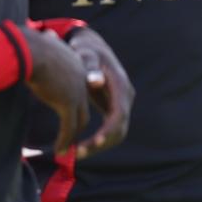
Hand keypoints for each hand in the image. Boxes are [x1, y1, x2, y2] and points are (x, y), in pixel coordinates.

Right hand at [24, 29, 89, 154]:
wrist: (27, 49)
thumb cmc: (24, 45)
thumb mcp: (38, 45)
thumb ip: (41, 46)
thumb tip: (38, 35)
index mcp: (74, 65)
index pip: (78, 90)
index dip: (73, 105)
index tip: (67, 116)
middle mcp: (79, 79)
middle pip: (82, 109)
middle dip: (76, 125)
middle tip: (69, 138)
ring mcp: (76, 91)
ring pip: (78, 122)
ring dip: (71, 137)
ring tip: (64, 149)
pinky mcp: (68, 103)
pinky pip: (68, 128)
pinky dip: (64, 140)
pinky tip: (58, 150)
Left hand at [64, 28, 132, 157]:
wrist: (91, 48)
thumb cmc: (85, 50)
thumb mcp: (86, 55)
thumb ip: (90, 67)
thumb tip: (96, 81)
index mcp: (120, 84)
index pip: (120, 113)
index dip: (109, 129)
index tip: (96, 141)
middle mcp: (125, 96)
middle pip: (120, 128)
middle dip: (101, 143)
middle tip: (78, 153)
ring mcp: (122, 104)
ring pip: (116, 133)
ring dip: (99, 146)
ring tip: (76, 153)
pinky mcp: (115, 109)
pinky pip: (110, 130)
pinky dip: (98, 141)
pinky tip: (80, 147)